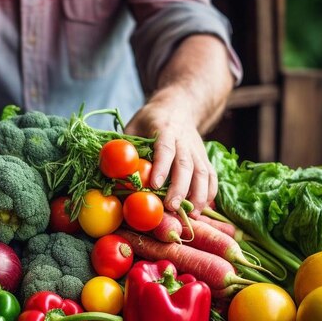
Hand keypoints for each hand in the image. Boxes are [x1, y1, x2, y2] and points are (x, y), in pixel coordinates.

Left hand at [125, 96, 216, 214]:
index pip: (165, 149)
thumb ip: (125, 145)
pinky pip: (211, 176)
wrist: (179, 106)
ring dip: (198, 195)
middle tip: (171, 207)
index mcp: (165, 130)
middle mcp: (184, 141)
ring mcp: (196, 150)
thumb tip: (110, 169)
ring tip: (191, 214)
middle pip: (185, 165)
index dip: (161, 167)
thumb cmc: (150, 120)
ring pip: (202, 172)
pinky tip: (202, 208)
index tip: (154, 185)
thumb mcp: (133, 125)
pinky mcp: (204, 158)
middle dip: (179, 187)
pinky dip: (209, 193)